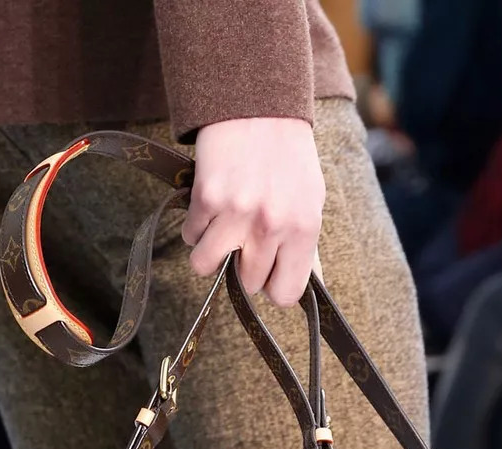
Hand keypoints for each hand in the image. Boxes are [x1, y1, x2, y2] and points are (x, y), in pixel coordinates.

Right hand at [182, 118, 325, 306]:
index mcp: (303, 229)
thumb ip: (304, 246)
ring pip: (207, 267)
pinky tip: (209, 202)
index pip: (285, 294)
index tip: (267, 272)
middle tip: (243, 237)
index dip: (272, 286)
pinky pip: (191, 236)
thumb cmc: (287, 154)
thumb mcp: (310, 199)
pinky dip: (195, 224)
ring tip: (220, 227)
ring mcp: (237, 213)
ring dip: (209, 252)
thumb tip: (304, 288)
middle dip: (242, 265)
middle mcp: (272, 226)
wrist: (257, 101)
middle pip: (247, 283)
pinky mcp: (207, 198)